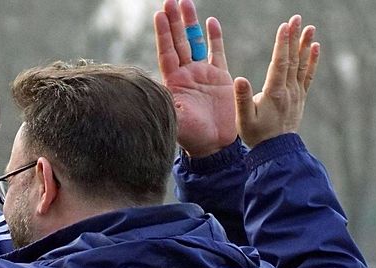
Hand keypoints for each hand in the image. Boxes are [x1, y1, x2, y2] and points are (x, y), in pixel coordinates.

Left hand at [154, 0, 235, 157]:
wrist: (215, 145)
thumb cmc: (193, 136)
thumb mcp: (176, 121)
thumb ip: (169, 106)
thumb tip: (155, 96)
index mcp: (174, 82)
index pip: (166, 51)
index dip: (163, 33)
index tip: (159, 15)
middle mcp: (186, 74)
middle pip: (178, 41)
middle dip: (175, 20)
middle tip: (170, 0)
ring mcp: (202, 73)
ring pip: (195, 42)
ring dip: (190, 23)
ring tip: (186, 2)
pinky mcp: (220, 77)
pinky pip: (217, 52)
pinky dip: (214, 37)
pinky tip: (211, 22)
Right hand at [234, 15, 319, 147]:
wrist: (276, 152)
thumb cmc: (257, 136)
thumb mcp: (244, 119)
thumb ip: (242, 99)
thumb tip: (240, 78)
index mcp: (275, 93)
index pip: (280, 63)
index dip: (282, 44)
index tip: (284, 26)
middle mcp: (289, 91)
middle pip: (293, 59)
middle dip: (294, 37)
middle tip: (297, 18)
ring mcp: (296, 94)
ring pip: (302, 64)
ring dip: (305, 45)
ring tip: (309, 27)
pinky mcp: (300, 97)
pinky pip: (308, 75)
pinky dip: (312, 60)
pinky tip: (315, 47)